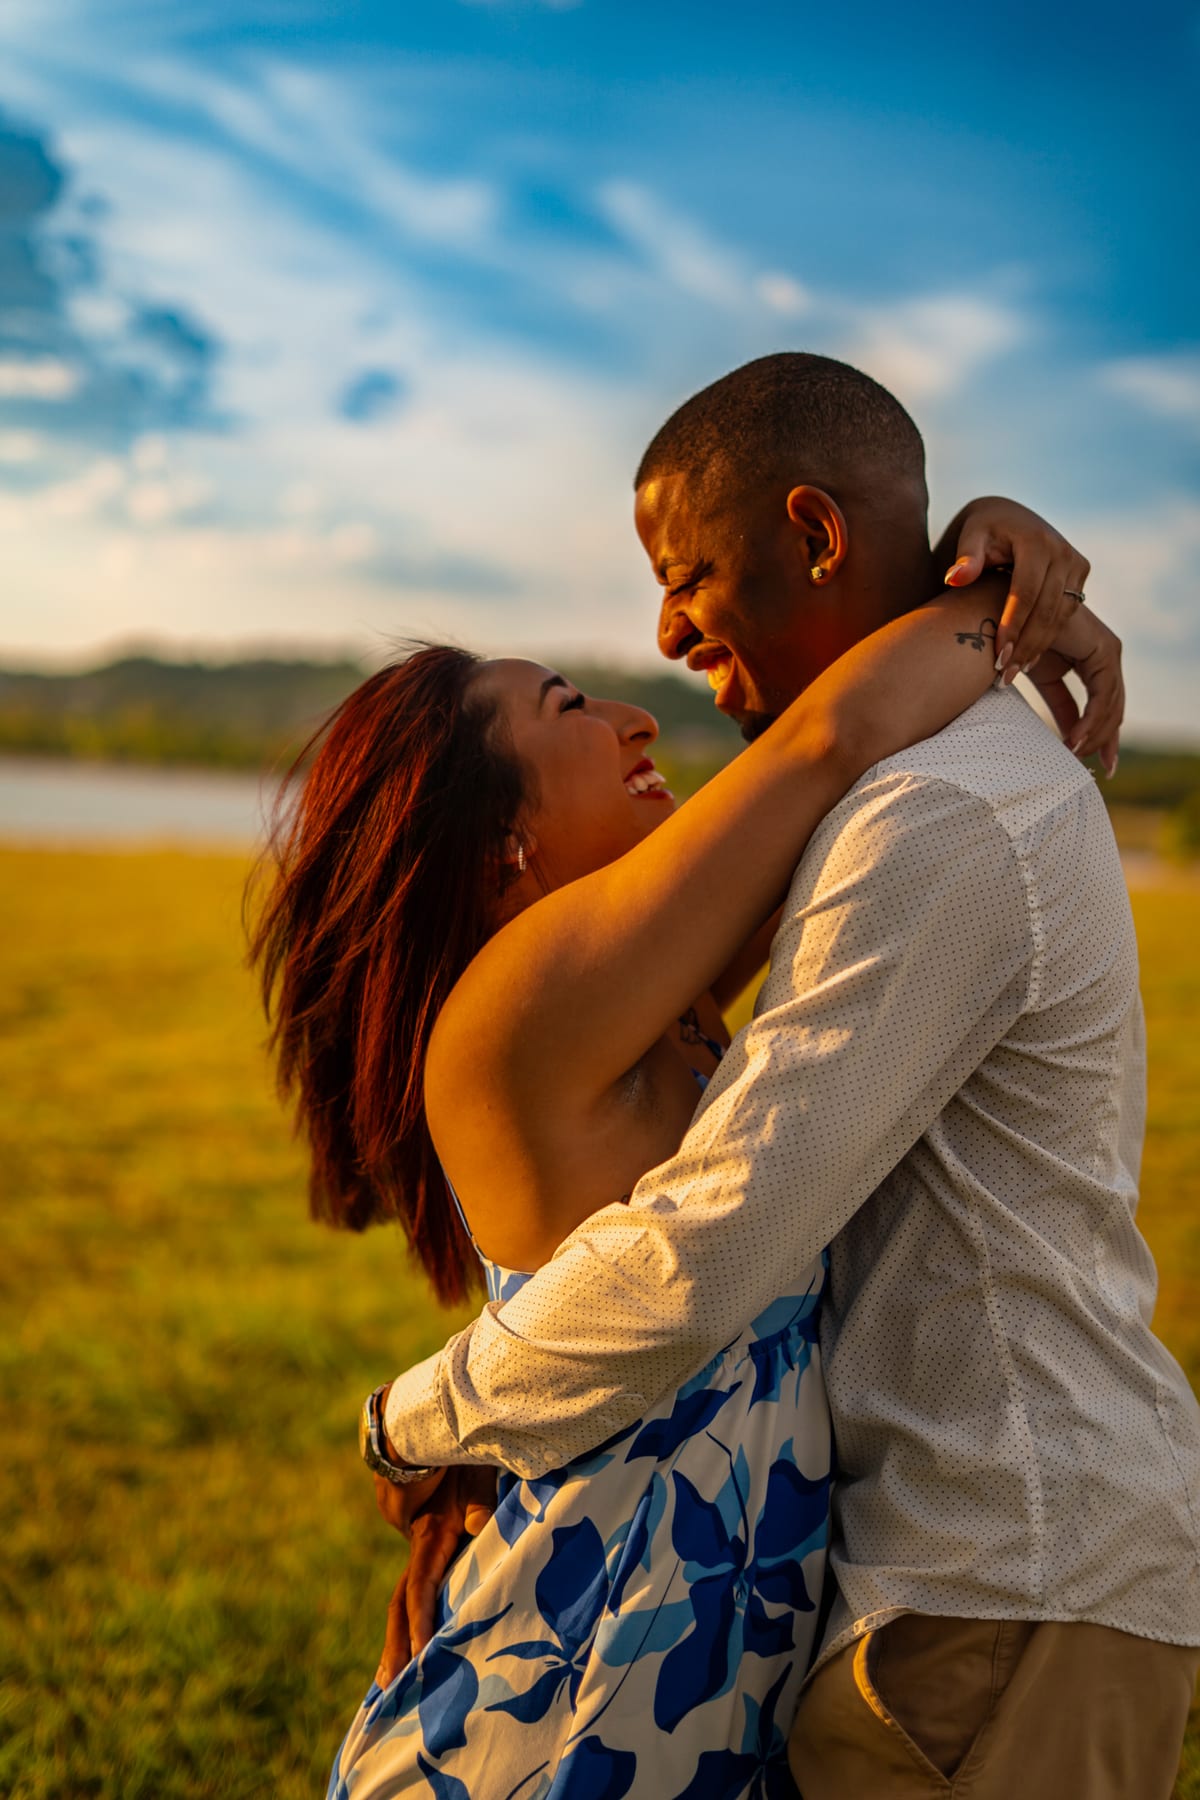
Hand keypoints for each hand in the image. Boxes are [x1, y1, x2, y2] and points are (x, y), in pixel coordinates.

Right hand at [374, 1465, 498, 1686]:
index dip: (419, 1624)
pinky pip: (418, 1557)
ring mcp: (409, 1526)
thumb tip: (478, 1532)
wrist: (414, 1418)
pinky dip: (417, 1585)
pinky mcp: (414, 1517)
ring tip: (396, 1659)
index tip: (418, 1659)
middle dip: (396, 1642)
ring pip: (408, 1580)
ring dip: (405, 1617)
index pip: (420, 1588)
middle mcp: (414, 1537)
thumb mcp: (473, 1475)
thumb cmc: (453, 1446)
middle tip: (385, 1686)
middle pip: (402, 1599)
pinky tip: (422, 1589)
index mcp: (428, 1535)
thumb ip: (478, 1504)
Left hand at [944, 498, 1090, 674]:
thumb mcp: (970, 538)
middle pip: (1047, 609)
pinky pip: (1066, 615)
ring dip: (1038, 648)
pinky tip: (1028, 660)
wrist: (1006, 518)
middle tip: (1004, 676)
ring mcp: (1075, 564)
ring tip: (1013, 673)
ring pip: (1060, 617)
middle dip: (1026, 645)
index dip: (1012, 627)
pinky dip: (1048, 639)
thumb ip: (965, 557)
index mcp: (1036, 541)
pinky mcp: (1079, 576)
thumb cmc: (981, 531)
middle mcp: (1062, 551)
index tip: (997, 657)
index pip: (1025, 592)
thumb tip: (956, 577)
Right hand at [1023, 605, 1123, 777]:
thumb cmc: (1011, 645)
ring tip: (1075, 754)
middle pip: (1113, 705)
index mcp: (1089, 658)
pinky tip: (1076, 739)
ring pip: (1112, 703)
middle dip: (1108, 739)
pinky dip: (1092, 720)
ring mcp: (1106, 649)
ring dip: (1096, 734)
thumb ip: (1059, 706)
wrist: (994, 618)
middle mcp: (1102, 652)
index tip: (1099, 762)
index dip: (1103, 734)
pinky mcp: (1102, 648)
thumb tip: (1066, 738)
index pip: (1104, 703)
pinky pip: (1104, 694)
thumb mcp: (1041, 682)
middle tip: (1102, 768)